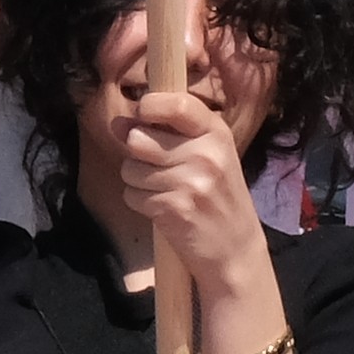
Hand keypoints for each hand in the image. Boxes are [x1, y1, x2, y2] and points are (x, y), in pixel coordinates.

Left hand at [96, 88, 269, 304]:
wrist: (235, 250)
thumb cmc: (217, 198)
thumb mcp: (205, 156)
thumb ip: (163, 134)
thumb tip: (118, 123)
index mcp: (216, 133)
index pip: (176, 103)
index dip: (149, 106)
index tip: (143, 115)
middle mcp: (206, 154)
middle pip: (138, 139)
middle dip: (137, 154)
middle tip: (158, 168)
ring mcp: (191, 182)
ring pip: (130, 169)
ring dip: (137, 182)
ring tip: (164, 191)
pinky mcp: (175, 208)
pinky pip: (131, 195)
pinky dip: (139, 203)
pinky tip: (162, 209)